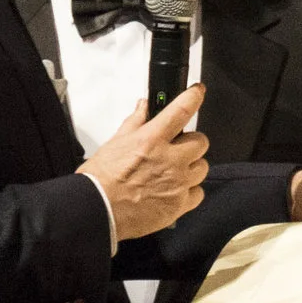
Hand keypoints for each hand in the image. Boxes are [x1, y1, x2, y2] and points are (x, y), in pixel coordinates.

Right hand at [77, 84, 208, 240]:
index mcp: (152, 140)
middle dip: (191, 142)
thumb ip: (135, 122)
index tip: (198, 92)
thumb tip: (144, 106)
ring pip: (202, 167)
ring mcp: (177, 183)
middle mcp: (169, 160)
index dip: (193, 97)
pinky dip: (190, 191)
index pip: (181, 110)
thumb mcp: (115, 142)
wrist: (99, 210)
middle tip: (178, 147)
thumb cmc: (101, 179)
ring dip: (192, 166)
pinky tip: (176, 190)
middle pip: (200, 141)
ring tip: (175, 171)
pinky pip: (198, 193)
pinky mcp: (179, 204)